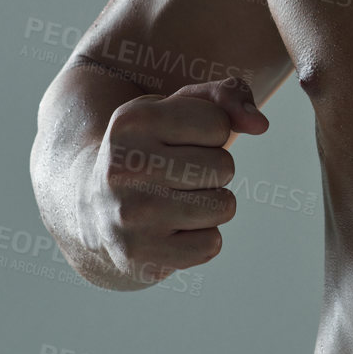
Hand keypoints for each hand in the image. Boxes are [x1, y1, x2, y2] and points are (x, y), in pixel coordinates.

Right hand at [79, 75, 268, 285]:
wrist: (92, 205)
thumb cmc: (152, 146)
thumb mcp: (180, 106)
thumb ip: (228, 96)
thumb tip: (260, 124)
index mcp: (132, 122)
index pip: (219, 124)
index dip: (212, 133)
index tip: (180, 140)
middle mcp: (123, 168)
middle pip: (224, 168)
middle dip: (214, 170)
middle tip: (179, 174)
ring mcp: (129, 217)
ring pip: (224, 207)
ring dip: (211, 204)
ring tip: (175, 198)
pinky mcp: (140, 257)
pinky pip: (211, 245)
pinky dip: (201, 238)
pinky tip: (170, 228)